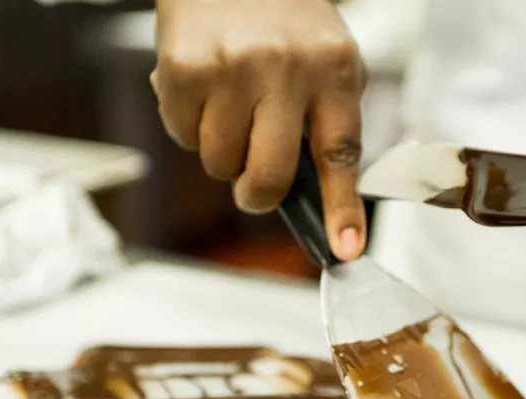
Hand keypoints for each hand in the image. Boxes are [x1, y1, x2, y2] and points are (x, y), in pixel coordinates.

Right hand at [151, 0, 367, 259]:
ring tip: (230, 105)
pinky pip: (181, 136)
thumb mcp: (328, 58)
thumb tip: (318, 196)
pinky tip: (204, 89)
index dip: (342, 208)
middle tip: (254, 188)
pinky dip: (190, 125)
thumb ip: (328, 119)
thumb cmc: (284, 18)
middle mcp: (283, 68)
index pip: (340, 153)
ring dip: (222, 151)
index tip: (344, 248)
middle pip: (269, 174)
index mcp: (332, 67)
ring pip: (219, 162)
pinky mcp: (183, 69)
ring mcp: (230, 70)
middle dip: (258, 195)